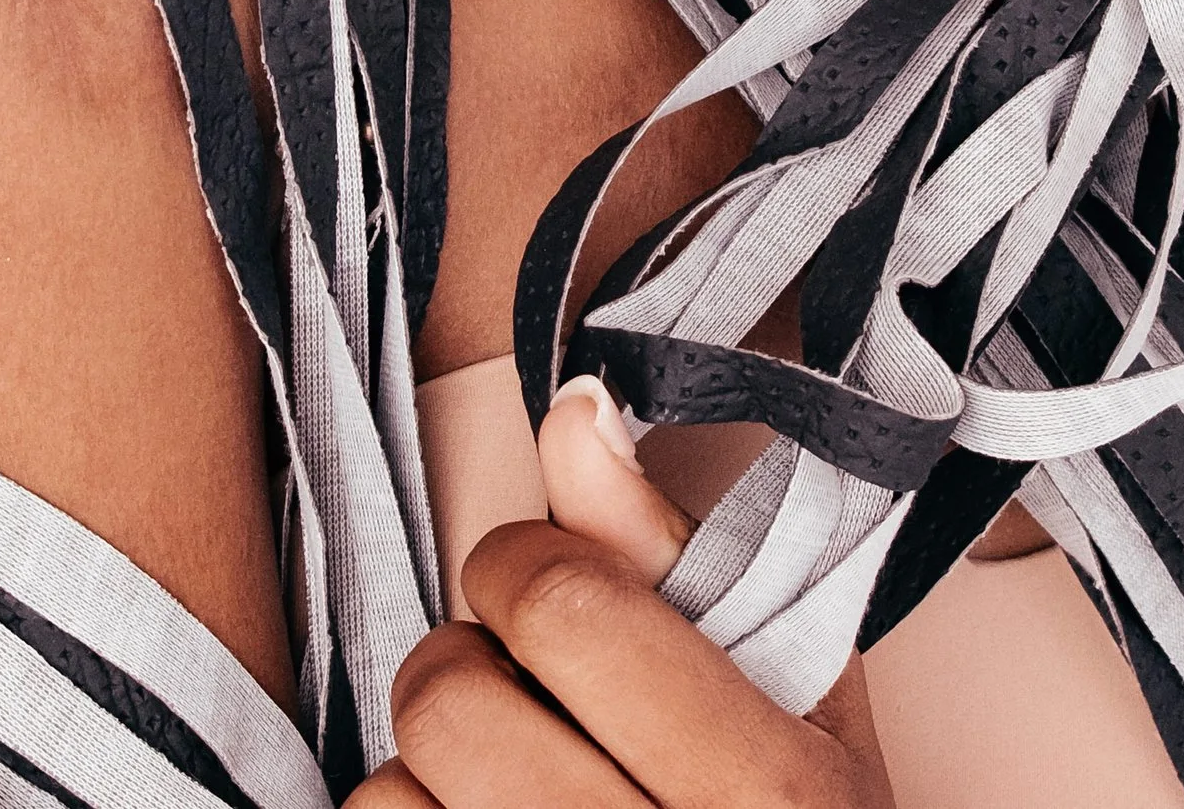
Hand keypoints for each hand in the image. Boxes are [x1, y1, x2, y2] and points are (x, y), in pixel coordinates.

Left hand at [348, 379, 895, 806]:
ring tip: (505, 774)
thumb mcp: (796, 692)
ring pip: (387, 799)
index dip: (522, 561)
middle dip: (467, 662)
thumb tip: (573, 413)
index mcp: (764, 792)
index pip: (565, 608)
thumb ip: (676, 551)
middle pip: (452, 702)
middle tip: (519, 681)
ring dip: (429, 770)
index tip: (539, 576)